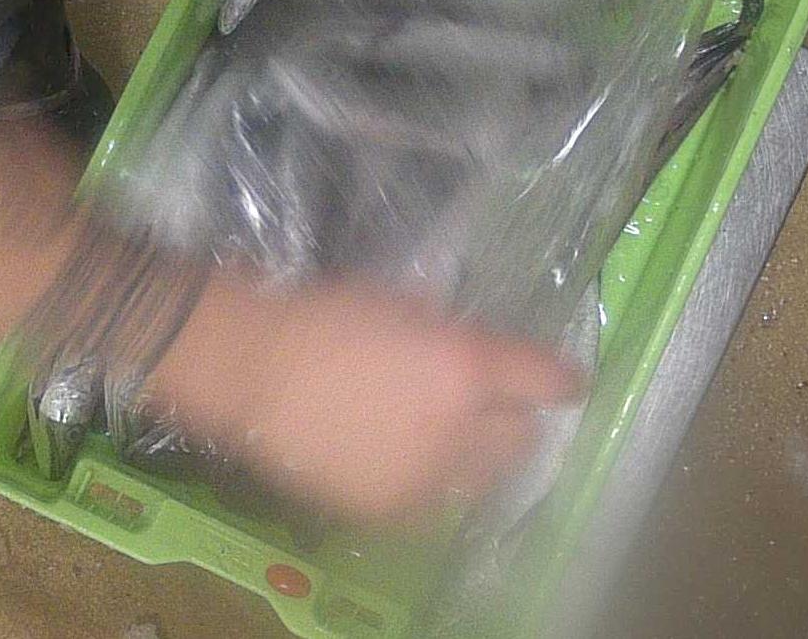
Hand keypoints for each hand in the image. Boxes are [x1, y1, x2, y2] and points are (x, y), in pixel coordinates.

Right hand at [149, 278, 583, 523]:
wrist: (247, 366)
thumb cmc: (318, 314)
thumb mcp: (397, 299)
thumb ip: (447, 327)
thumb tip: (471, 342)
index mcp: (464, 367)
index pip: (546, 380)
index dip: (558, 378)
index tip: (559, 379)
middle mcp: (458, 430)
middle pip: (522, 440)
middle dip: (512, 422)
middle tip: (489, 407)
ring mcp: (422, 476)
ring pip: (479, 478)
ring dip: (472, 456)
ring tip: (441, 437)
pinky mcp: (387, 508)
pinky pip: (429, 500)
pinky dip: (426, 480)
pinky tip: (398, 457)